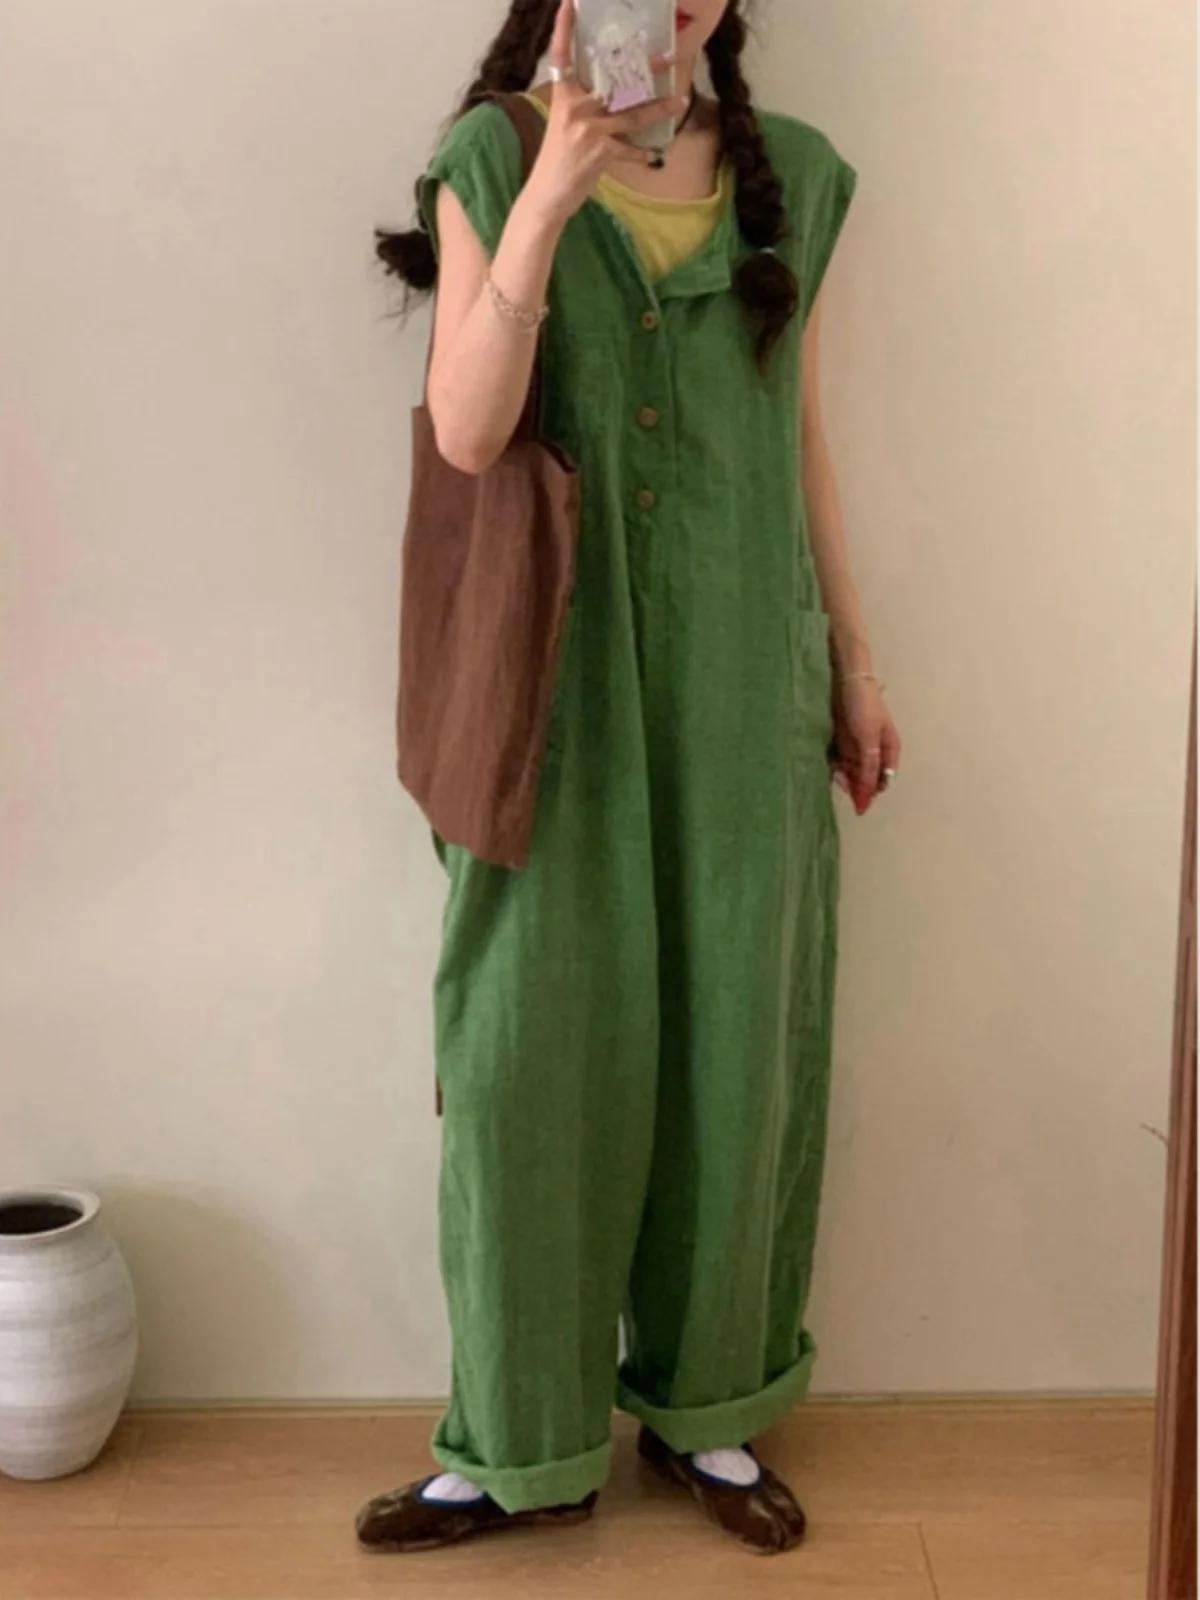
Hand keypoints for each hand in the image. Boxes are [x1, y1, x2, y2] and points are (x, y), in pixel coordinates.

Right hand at [522, 0, 684, 226]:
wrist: (545, 196)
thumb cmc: (556, 161)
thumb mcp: (563, 125)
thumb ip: (583, 107)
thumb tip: (611, 96)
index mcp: (563, 96)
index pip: (562, 55)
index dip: (565, 29)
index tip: (569, 3)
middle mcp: (575, 107)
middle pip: (616, 80)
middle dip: (646, 68)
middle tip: (671, 56)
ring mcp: (588, 129)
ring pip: (633, 114)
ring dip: (660, 108)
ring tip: (681, 100)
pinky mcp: (600, 152)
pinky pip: (630, 149)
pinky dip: (641, 154)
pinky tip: (653, 155)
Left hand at [830, 679, 900, 815]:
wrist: (847, 680)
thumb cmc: (864, 706)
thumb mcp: (869, 739)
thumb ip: (870, 766)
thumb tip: (872, 792)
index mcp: (889, 751)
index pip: (882, 781)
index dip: (870, 793)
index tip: (857, 802)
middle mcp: (876, 752)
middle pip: (867, 779)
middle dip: (856, 785)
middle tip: (841, 780)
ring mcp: (859, 747)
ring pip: (853, 773)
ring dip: (845, 777)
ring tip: (835, 772)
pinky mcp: (845, 742)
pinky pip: (841, 762)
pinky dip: (837, 767)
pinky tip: (831, 766)